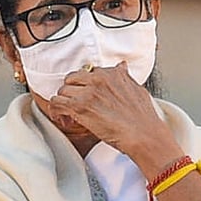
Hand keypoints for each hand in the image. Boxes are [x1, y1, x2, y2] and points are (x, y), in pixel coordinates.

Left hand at [49, 62, 174, 158]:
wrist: (144, 134)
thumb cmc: (143, 118)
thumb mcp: (137, 89)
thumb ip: (125, 77)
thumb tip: (122, 66)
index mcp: (112, 73)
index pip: (88, 72)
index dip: (85, 85)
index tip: (86, 95)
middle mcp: (99, 79)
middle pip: (72, 79)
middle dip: (72, 91)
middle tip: (74, 104)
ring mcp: (88, 92)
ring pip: (62, 91)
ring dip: (64, 103)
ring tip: (69, 115)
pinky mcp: (79, 107)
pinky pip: (57, 103)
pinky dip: (56, 112)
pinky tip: (62, 119)